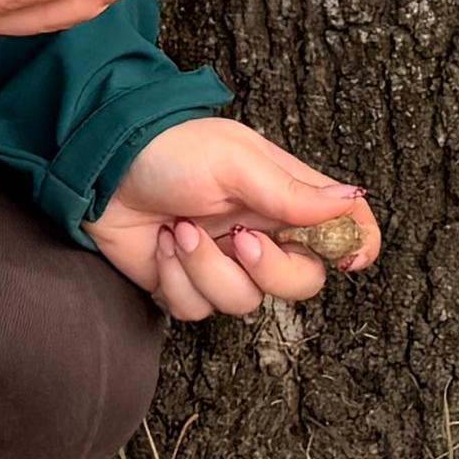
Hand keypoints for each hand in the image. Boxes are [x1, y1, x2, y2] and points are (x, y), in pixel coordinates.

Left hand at [88, 118, 378, 322]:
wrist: (101, 168)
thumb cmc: (171, 149)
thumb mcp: (236, 162)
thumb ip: (292, 192)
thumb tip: (351, 201)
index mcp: (285, 197)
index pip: (343, 227)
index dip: (357, 246)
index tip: (350, 261)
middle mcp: (262, 233)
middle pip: (301, 283)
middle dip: (271, 271)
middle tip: (238, 241)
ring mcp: (224, 263)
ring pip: (244, 303)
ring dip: (206, 268)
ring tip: (180, 229)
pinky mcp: (187, 285)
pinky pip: (197, 309)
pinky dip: (176, 279)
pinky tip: (162, 245)